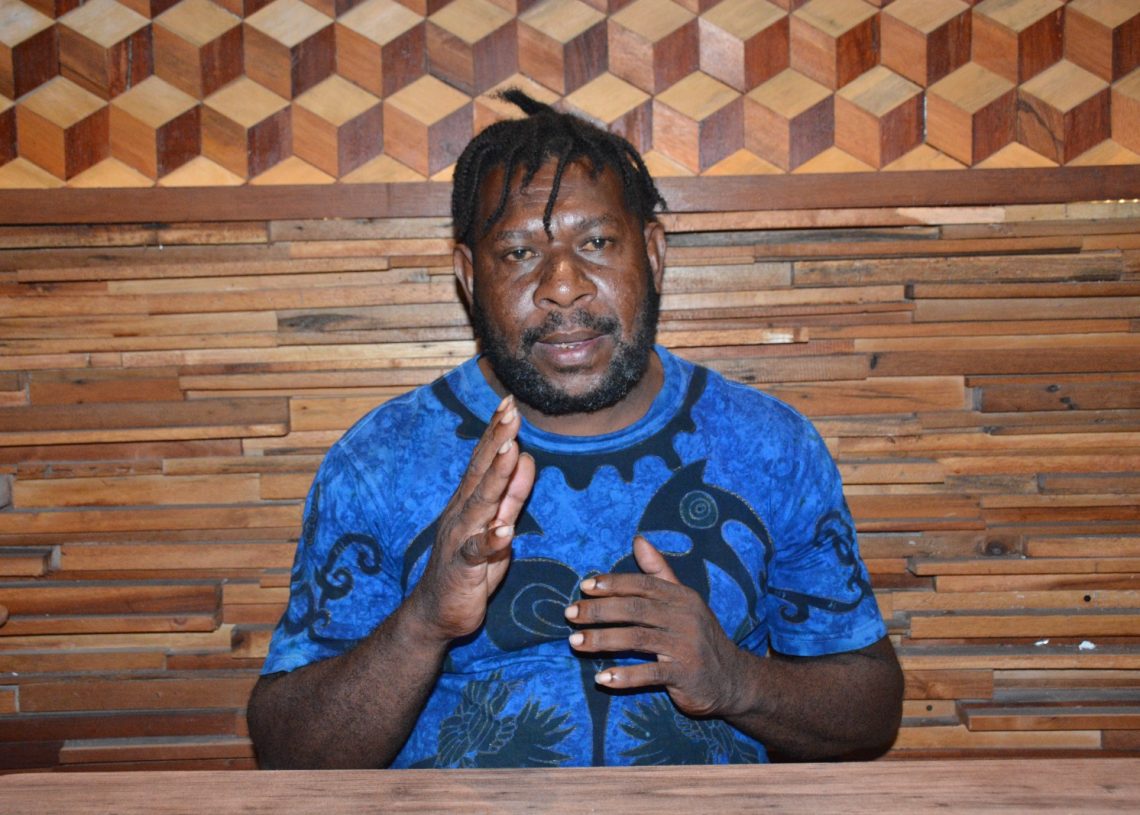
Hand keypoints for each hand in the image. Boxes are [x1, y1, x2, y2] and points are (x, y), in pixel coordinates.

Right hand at [408, 394, 534, 642]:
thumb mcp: (499, 525)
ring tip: (512, 451)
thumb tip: (527, 456)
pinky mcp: (463, 569)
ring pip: (480, 504)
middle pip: (481, 472)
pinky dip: (491, 540)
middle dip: (497, 441)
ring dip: (496, 477)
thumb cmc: (469, 568)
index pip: (484, 460)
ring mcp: (460, 540)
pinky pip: (478, 552)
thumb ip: (513, 495)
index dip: (497, 432)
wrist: (436, 613)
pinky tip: (504, 530)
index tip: (509, 402)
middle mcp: (462, 514)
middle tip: (510, 411)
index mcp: (471, 502)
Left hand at [564, 536, 753, 717]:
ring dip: (603, 640)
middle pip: (635, 609)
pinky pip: (651, 674)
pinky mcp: (686, 675)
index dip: (613, 583)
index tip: (584, 586)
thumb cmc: (699, 636)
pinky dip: (625, 676)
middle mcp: (685, 617)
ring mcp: (686, 646)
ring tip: (575, 643)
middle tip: (569, 614)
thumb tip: (638, 540)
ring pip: (637, 639)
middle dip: (599, 610)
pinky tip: (602, 677)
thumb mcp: (684, 601)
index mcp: (682, 597)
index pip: (643, 584)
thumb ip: (659, 572)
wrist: (733, 680)